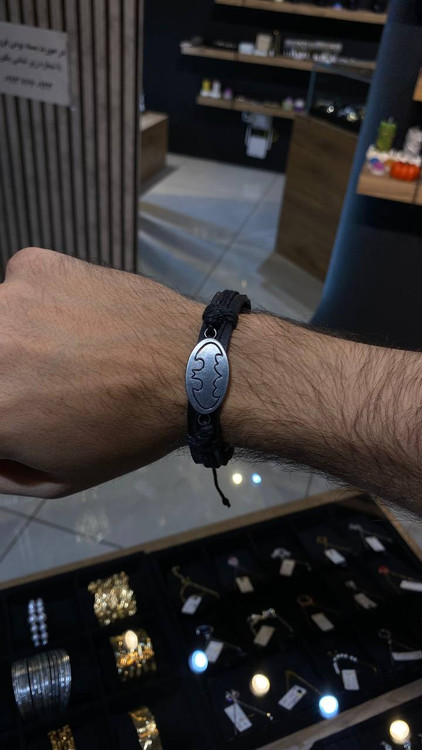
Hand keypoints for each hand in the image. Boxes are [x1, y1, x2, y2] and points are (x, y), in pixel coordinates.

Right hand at [0, 248, 201, 496]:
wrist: (191, 367)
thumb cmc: (127, 433)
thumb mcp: (57, 479)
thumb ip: (2, 473)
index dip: (7, 419)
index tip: (24, 413)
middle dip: (10, 380)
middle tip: (44, 382)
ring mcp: (6, 298)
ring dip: (14, 339)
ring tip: (65, 349)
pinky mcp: (33, 264)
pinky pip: (19, 286)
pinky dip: (38, 304)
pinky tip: (79, 318)